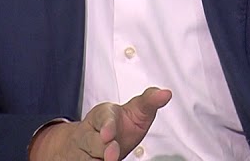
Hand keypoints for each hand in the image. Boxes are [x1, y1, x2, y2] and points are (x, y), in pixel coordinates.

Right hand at [30, 86, 172, 159]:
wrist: (93, 139)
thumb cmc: (120, 125)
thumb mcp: (136, 111)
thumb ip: (149, 102)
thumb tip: (166, 94)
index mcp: (104, 115)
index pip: (103, 119)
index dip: (106, 127)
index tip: (108, 135)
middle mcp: (90, 133)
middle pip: (95, 142)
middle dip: (104, 149)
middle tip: (112, 155)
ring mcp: (84, 150)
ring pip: (86, 157)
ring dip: (97, 160)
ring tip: (109, 160)